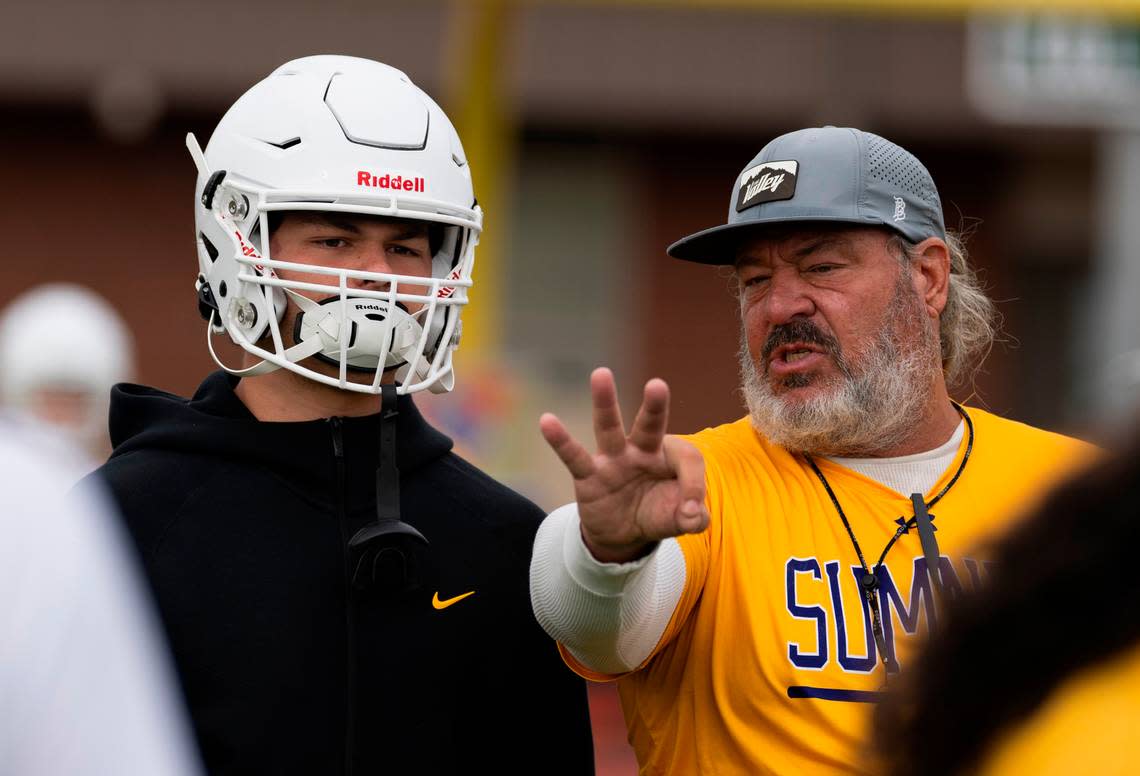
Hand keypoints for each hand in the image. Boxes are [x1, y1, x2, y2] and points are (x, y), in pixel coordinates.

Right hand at [540, 367, 708, 562]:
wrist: (622, 534)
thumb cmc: (655, 515)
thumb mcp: (680, 520)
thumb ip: (694, 518)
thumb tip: (693, 515)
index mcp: (668, 457)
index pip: (687, 458)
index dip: (695, 484)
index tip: (691, 511)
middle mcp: (641, 451)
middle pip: (650, 424)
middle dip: (654, 407)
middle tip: (657, 385)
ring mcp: (613, 460)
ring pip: (609, 427)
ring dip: (605, 403)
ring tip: (601, 373)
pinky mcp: (588, 476)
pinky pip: (574, 456)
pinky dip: (560, 440)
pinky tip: (547, 421)